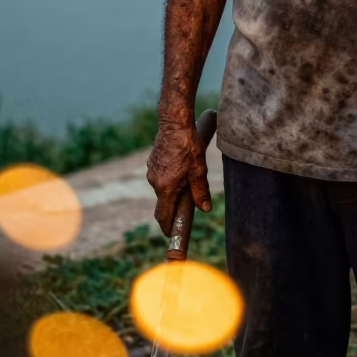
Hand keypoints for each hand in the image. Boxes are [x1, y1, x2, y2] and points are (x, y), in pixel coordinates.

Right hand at [146, 120, 211, 235]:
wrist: (174, 122)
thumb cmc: (188, 146)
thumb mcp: (199, 171)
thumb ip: (200, 192)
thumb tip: (205, 209)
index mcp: (165, 188)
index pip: (163, 216)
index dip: (168, 227)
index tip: (172, 234)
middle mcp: (154, 181)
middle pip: (164, 201)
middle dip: (175, 205)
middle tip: (190, 202)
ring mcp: (151, 171)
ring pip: (163, 187)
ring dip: (174, 188)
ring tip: (189, 176)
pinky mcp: (152, 161)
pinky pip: (160, 175)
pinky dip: (169, 176)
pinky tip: (181, 165)